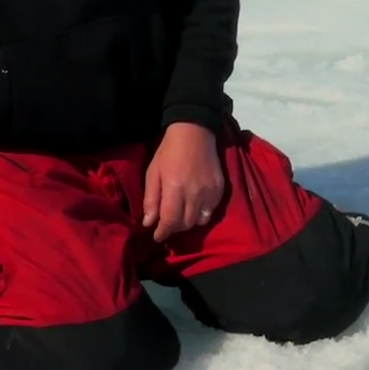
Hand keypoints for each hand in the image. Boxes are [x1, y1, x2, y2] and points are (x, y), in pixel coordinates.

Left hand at [143, 121, 226, 242]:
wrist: (195, 132)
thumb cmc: (169, 152)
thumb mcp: (153, 172)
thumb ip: (151, 199)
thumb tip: (148, 223)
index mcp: (174, 189)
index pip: (170, 221)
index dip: (162, 233)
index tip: (157, 236)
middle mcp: (194, 194)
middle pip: (185, 224)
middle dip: (174, 227)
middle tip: (167, 223)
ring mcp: (209, 192)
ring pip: (199, 221)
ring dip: (188, 222)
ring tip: (181, 215)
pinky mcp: (220, 189)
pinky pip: (211, 211)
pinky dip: (201, 213)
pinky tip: (195, 205)